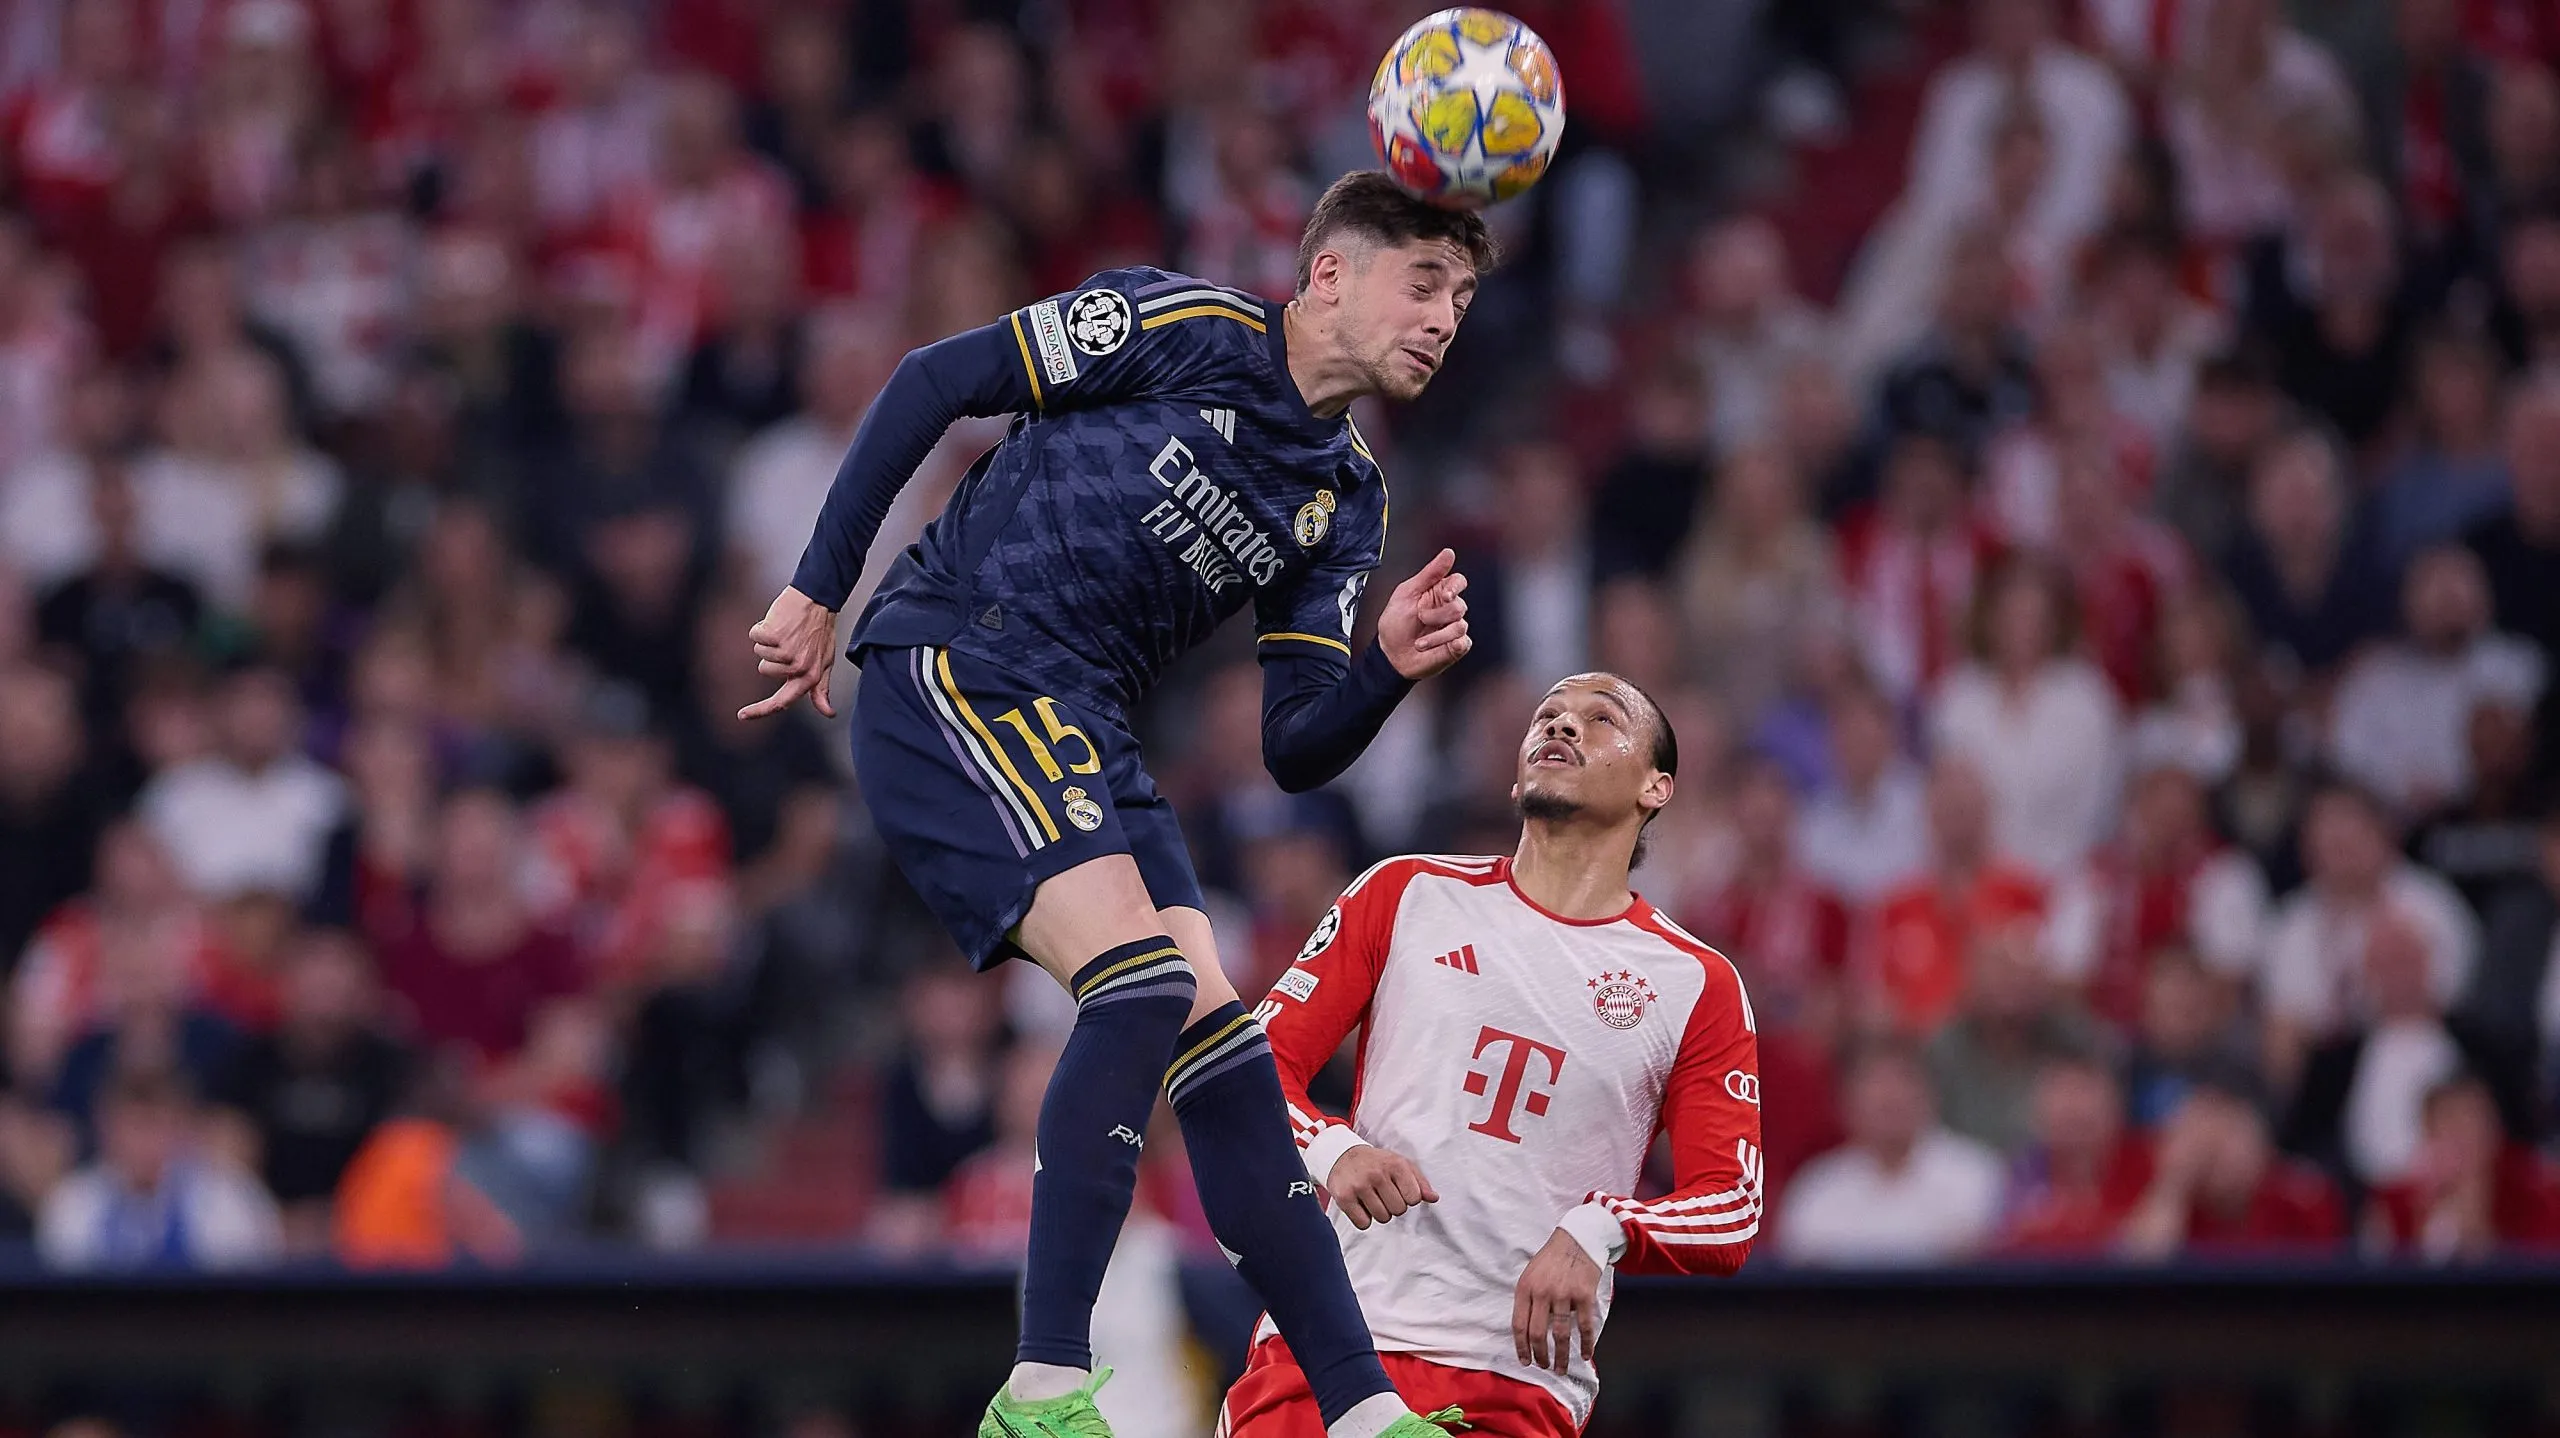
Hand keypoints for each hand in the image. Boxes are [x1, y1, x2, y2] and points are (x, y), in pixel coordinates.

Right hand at [739, 586, 839, 719]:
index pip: (782, 701)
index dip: (760, 710)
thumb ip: (822, 688)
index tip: (742, 716)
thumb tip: (829, 713)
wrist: (817, 598)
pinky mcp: (774, 634)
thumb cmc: (820, 630)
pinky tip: (778, 620)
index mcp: (810, 676)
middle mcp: (797, 666)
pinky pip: (755, 636)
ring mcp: (785, 650)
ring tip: (786, 629)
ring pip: (759, 653)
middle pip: (764, 670)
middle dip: (772, 655)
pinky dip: (761, 626)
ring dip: (768, 640)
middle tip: (790, 640)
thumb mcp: (825, 662)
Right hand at [1326, 1144, 1437, 1229]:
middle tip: (1383, 1194)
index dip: (1408, 1198)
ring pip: (1382, 1218)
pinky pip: (1363, 1223)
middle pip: (1399, 1210)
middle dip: (1393, 1206)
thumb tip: (1434, 1198)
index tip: (1399, 1191)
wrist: (1341, 1155)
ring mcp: (1359, 1185)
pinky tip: (1360, 1205)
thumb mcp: (1400, 1164)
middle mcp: (1377, 1174)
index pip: (1415, 1198)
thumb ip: (1420, 1181)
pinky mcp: (1344, 1197)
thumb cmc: (1376, 1163)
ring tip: (1371, 1198)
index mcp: (1395, 1164)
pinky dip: (1363, 1219)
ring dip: (1379, 1213)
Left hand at [1375, 548, 1470, 679]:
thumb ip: (1430, 573)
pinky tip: (1432, 647)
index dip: (1455, 587)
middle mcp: (1449, 610)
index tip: (1445, 596)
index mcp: (1438, 592)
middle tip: (1420, 619)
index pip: (1458, 582)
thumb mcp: (1407, 593)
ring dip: (1436, 635)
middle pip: (1460, 605)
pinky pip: (1463, 643)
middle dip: (1437, 615)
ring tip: (1419, 641)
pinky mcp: (1456, 647)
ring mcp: (1453, 629)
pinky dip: (1447, 645)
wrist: (1390, 655)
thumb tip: (1448, 553)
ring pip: (1460, 626)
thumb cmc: (1395, 623)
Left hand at [1512, 1227, 1602, 1373]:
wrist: (1578, 1238)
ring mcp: (1564, 1294)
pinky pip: (1584, 1326)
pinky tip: (1585, 1354)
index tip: (1525, 1361)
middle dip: (1540, 1355)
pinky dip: (1586, 1343)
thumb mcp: (1530, 1273)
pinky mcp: (1584, 1296)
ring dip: (1561, 1356)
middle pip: (1537, 1333)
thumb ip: (1528, 1299)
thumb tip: (1529, 1330)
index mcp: (1525, 1287)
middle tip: (1544, 1366)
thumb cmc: (1552, 1258)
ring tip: (1561, 1368)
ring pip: (1560, 1334)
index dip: (1521, 1347)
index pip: (1518, 1324)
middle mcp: (1542, 1292)